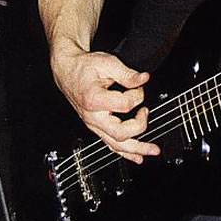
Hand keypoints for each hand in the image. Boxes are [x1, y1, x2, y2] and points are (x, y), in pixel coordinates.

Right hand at [51, 43, 160, 163]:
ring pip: (116, 145)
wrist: (67, 72)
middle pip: (120, 133)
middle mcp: (92, 117)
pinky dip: (125, 153)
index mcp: (94, 100)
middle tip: (146, 111)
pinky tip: (137, 156)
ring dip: (137, 149)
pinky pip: (111, 144)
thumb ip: (127, 74)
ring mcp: (93, 125)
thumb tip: (144, 79)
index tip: (139, 85)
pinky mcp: (96, 127)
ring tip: (152, 151)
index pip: (124, 105)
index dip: (137, 94)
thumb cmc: (84, 68)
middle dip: (139, 125)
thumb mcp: (107, 63)